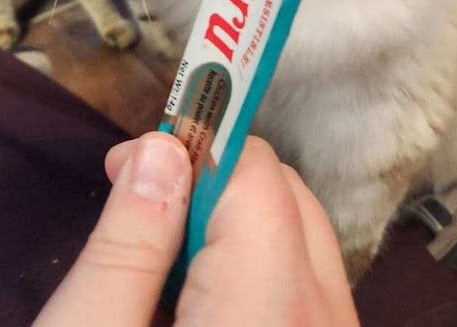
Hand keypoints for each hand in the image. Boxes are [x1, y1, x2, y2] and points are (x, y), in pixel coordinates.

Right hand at [34, 133, 359, 326]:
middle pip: (287, 199)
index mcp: (270, 303)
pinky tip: (204, 302)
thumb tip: (162, 147)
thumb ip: (130, 242)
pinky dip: (260, 273)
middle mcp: (326, 318)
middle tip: (138, 203)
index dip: (194, 147)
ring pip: (302, 241)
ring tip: (164, 260)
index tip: (133, 159)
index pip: (256, 171)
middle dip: (214, 184)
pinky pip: (306, 289)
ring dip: (237, 227)